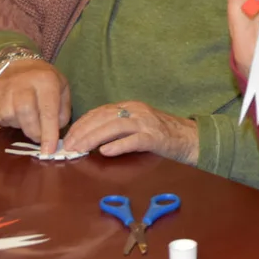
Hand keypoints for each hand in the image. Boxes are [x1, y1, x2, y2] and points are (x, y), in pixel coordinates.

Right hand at [0, 59, 70, 154]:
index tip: (49, 151)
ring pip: (10, 116)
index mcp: (46, 80)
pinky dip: (7, 121)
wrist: (20, 64)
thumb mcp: (62, 90)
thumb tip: (54, 133)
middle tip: (39, 137)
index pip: (47, 110)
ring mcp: (5, 86)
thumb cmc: (45, 81)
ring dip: (20, 124)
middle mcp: (24, 81)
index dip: (48, 133)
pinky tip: (15, 113)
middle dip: (33, 131)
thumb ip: (62, 112)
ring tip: (27, 118)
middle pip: (25, 113)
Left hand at [62, 101, 198, 164]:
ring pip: (115, 127)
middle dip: (83, 131)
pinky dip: (119, 145)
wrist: (190, 138)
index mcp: (130, 107)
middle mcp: (137, 111)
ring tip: (80, 149)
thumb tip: (88, 138)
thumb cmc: (161, 135)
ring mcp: (147, 123)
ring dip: (94, 138)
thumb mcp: (136, 125)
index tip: (68, 137)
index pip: (99, 112)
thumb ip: (117, 128)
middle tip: (68, 146)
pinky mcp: (155, 138)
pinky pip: (134, 140)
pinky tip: (106, 151)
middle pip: (104, 118)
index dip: (81, 124)